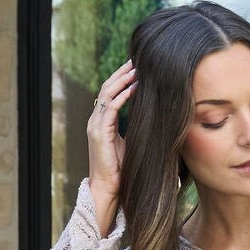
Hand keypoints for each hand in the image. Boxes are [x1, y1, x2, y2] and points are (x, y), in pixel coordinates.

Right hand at [87, 58, 137, 200]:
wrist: (108, 189)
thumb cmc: (121, 172)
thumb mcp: (129, 145)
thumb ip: (135, 130)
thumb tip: (153, 121)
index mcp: (102, 122)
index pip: (111, 94)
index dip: (122, 80)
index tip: (136, 68)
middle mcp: (96, 120)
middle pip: (108, 88)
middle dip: (122, 73)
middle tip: (136, 60)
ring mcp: (95, 125)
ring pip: (107, 93)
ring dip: (122, 80)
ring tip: (136, 68)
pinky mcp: (98, 132)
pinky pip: (110, 108)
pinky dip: (122, 96)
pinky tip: (133, 87)